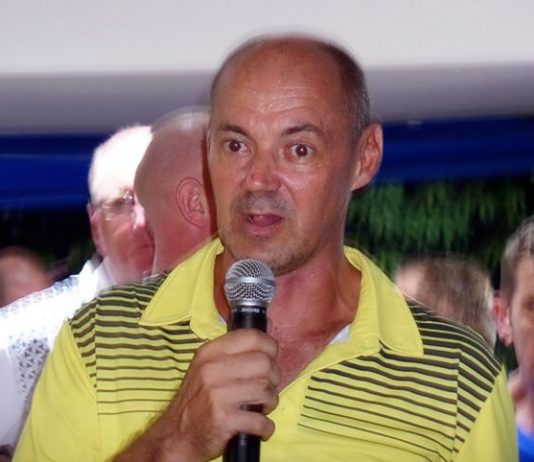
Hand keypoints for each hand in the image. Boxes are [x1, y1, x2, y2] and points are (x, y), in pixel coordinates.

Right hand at [114, 329, 279, 461]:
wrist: (177, 435)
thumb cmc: (198, 399)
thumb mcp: (207, 367)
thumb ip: (235, 352)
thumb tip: (269, 331)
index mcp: (211, 352)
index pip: (252, 337)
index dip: (270, 346)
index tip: (272, 358)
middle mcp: (212, 369)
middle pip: (264, 363)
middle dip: (274, 378)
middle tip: (266, 389)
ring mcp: (217, 394)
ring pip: (266, 389)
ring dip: (271, 402)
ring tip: (262, 407)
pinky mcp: (223, 419)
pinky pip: (260, 420)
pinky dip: (266, 427)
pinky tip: (259, 427)